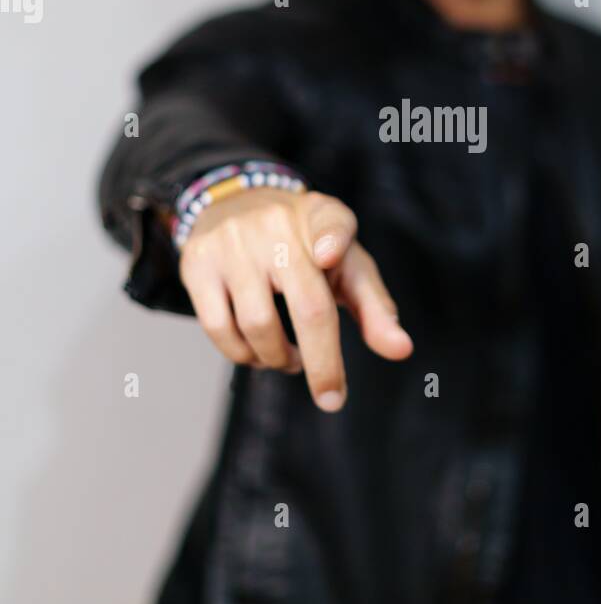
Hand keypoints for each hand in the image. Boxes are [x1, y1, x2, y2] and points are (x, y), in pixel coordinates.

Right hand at [177, 187, 412, 409]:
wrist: (237, 206)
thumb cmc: (308, 248)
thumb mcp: (346, 266)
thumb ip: (375, 307)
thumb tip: (401, 350)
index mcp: (322, 217)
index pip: (332, 223)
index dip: (332, 240)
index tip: (329, 256)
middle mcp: (276, 224)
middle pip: (306, 304)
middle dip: (322, 362)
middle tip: (331, 397)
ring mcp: (233, 243)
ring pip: (258, 325)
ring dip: (278, 359)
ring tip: (291, 360)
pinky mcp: (198, 263)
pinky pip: (219, 328)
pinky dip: (242, 355)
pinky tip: (259, 354)